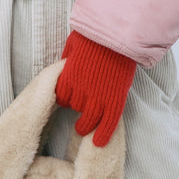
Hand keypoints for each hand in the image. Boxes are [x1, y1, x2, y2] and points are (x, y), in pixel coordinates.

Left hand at [55, 32, 136, 146]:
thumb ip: (68, 60)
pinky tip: (99, 143)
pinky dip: (103, 134)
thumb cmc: (94, 36)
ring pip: (87, 119)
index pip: (62, 96)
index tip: (71, 95)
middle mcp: (80, 90)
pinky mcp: (115, 100)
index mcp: (68, 77)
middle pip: (74, 107)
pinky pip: (108, 123)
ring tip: (83, 128)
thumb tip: (65, 64)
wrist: (116, 36)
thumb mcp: (73, 45)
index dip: (66, 96)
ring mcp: (98, 97)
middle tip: (80, 108)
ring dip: (84, 124)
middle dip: (77, 107)